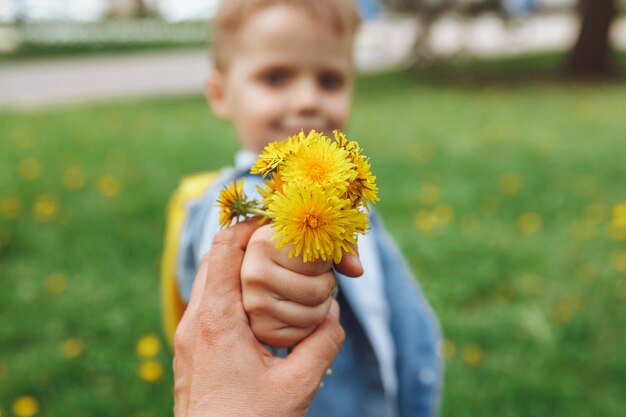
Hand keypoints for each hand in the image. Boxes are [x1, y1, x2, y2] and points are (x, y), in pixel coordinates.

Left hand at [173, 221, 344, 416]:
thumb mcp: (298, 385)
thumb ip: (323, 344)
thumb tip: (333, 315)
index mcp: (218, 320)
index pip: (225, 248)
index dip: (250, 224)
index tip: (277, 219)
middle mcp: (195, 321)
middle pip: (215, 258)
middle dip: (247, 242)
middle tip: (280, 240)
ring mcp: (188, 335)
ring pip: (209, 280)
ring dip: (238, 268)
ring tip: (272, 268)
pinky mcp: (190, 348)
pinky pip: (208, 303)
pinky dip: (231, 292)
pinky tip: (258, 306)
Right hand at [240, 224, 362, 346]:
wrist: (272, 274)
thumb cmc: (300, 247)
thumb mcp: (321, 235)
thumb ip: (342, 245)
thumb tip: (355, 271)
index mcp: (263, 242)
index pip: (316, 260)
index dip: (326, 260)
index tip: (316, 255)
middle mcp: (253, 273)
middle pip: (316, 291)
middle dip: (326, 285)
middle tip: (315, 276)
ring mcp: (254, 304)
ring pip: (314, 314)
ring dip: (322, 305)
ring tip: (308, 291)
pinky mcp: (262, 328)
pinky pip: (305, 333)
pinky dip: (312, 325)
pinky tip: (300, 308)